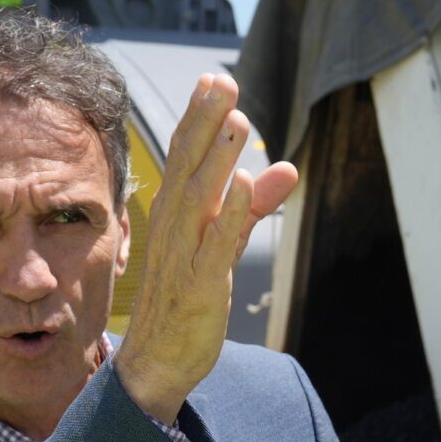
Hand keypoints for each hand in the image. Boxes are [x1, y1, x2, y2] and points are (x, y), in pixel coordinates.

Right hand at [111, 74, 298, 423]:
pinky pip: (216, 245)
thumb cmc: (185, 300)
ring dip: (218, 159)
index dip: (199, 118)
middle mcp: (175, 228)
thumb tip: (283, 168)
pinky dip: (229, 213)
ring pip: (200, 199)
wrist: (157, 362)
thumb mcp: (222, 246)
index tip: (214, 80)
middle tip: (220, 81)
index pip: (185, 157)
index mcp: (176, 215)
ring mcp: (184, 256)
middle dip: (205, 123)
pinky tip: (243, 184)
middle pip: (189, 166)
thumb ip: (251, 207)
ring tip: (237, 121)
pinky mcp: (201, 286)